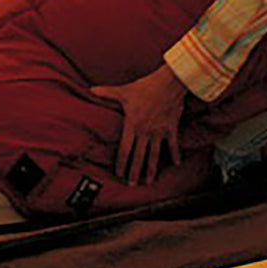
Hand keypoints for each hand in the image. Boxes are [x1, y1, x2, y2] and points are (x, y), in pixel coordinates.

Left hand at [92, 63, 189, 185]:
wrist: (167, 83)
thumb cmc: (144, 87)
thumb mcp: (123, 90)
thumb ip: (106, 92)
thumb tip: (90, 89)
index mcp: (132, 125)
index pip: (124, 150)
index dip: (120, 163)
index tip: (118, 174)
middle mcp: (145, 132)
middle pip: (138, 157)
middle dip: (134, 172)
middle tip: (131, 184)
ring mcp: (159, 132)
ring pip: (154, 155)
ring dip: (151, 169)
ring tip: (148, 182)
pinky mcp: (171, 128)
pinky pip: (173, 145)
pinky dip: (175, 154)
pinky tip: (176, 164)